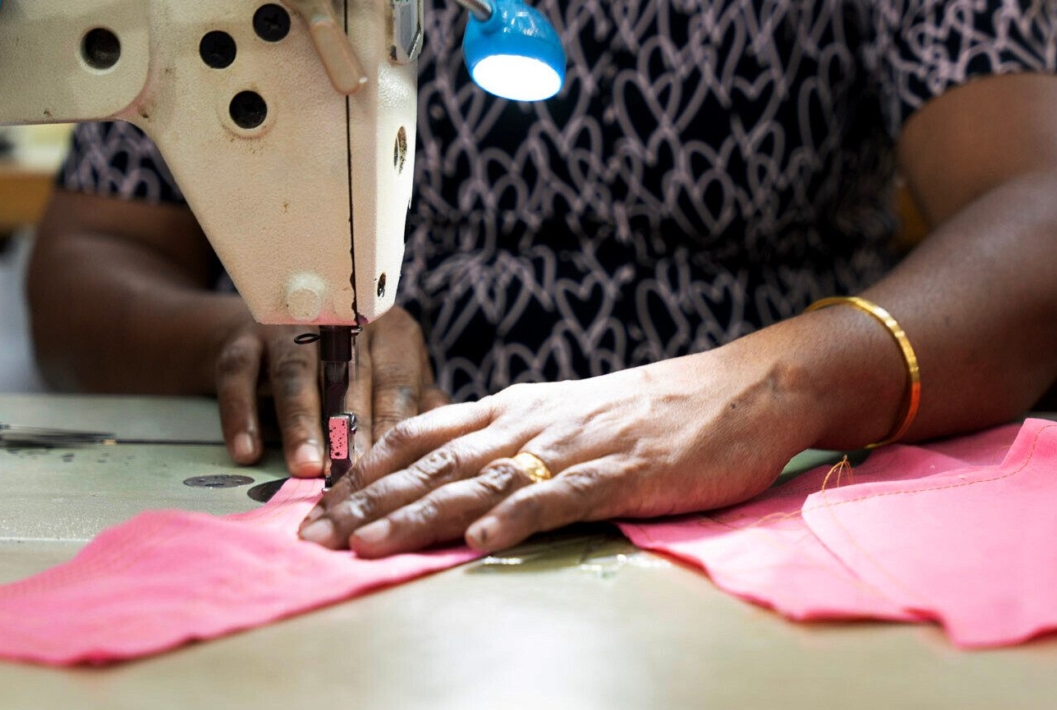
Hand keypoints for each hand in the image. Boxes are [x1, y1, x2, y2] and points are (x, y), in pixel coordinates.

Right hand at [215, 308, 448, 476]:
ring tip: (306, 467)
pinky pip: (238, 374)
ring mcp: (287, 327)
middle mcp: (340, 321)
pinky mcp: (242, 338)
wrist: (275, 329)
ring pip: (296, 374)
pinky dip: (242, 415)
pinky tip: (248, 453)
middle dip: (350, 431)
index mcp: (390, 332)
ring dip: (301, 423)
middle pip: (349, 379)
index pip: (396, 382)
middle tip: (351, 477)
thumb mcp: (391, 377)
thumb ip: (419, 404)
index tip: (394, 471)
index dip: (393, 426)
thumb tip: (451, 438)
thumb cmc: (353, 367)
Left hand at [297, 348, 820, 556]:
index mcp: (520, 407)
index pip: (424, 433)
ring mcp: (576, 446)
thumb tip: (464, 470)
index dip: (367, 469)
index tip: (318, 501)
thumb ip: (518, 437)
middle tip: (313, 535)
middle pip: (436, 462)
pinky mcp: (620, 472)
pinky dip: (517, 517)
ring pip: (481, 481)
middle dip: (369, 500)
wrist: (743, 389)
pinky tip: (479, 539)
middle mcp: (534, 422)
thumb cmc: (660, 409)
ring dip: (420, 515)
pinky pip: (559, 497)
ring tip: (369, 545)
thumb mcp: (574, 413)